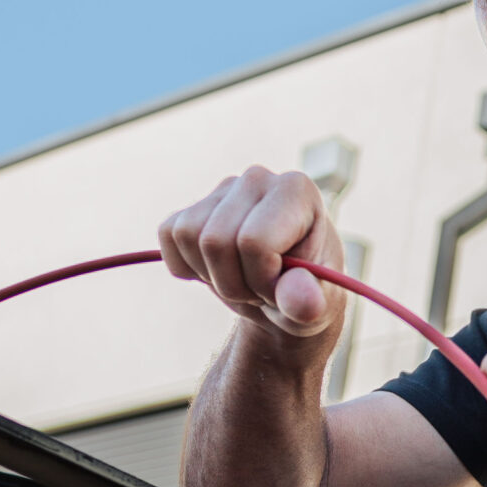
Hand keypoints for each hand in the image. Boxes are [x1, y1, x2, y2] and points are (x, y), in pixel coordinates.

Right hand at [158, 166, 346, 343]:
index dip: (262, 279)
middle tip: (261, 290)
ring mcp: (222, 190)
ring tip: (244, 279)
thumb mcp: (318, 307)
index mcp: (297, 191)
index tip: (281, 289)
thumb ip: (310, 303)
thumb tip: (301, 301)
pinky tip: (219, 271)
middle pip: (215, 241)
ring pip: (186, 236)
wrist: (285, 295)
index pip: (254, 241)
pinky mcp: (193, 206)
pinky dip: (186, 267)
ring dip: (212, 276)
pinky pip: (168, 236)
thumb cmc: (306, 295)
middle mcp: (257, 179)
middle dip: (235, 283)